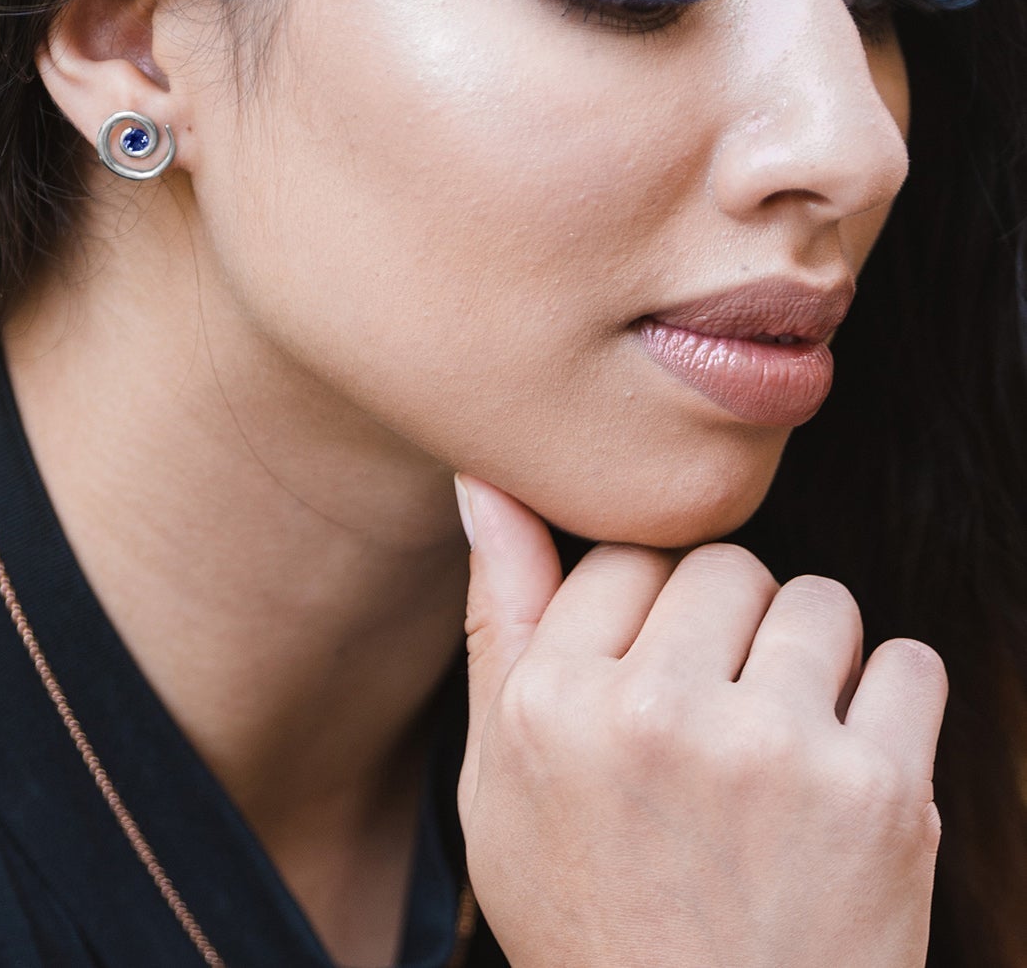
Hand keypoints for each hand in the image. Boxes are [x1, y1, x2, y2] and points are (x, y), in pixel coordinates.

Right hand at [454, 473, 946, 967]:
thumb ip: (498, 620)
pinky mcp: (882, 796)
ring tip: (785, 736)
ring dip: (812, 654)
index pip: (624, 556)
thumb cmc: (591, 911)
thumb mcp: (501, 777)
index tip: (658, 674)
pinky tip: (848, 762)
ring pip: (820, 599)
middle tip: (722, 708)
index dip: (648, 613)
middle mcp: (655, 714)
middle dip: (730, 622)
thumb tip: (483, 482)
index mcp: (552, 703)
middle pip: (724, 563)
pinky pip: (911, 663)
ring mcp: (773, 752)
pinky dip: (891, 701)